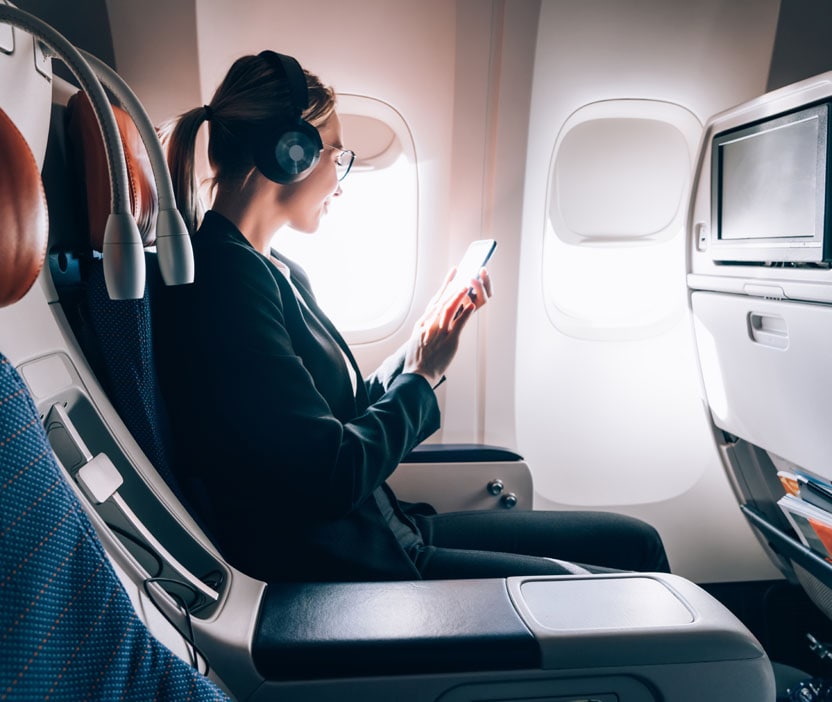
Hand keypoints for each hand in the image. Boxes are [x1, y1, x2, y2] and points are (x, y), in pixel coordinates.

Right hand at [403, 267, 492, 386]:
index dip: (444, 287)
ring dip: (459, 297)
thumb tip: (434, 318)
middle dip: (453, 287)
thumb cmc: (417, 360)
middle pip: (443, 301)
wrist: (416, 375)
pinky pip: (459, 324)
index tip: (452, 275)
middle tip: (462, 277)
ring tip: (467, 286)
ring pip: (450, 309)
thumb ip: (426, 327)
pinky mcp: (449, 341)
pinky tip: (471, 306)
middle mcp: (430, 325)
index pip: (435, 300)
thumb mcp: (416, 339)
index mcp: (422, 323)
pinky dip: (465, 314)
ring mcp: (440, 332)